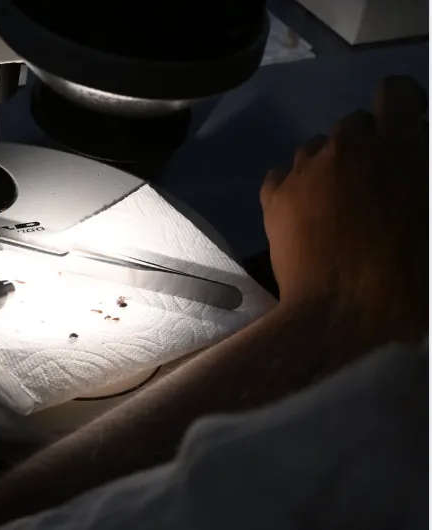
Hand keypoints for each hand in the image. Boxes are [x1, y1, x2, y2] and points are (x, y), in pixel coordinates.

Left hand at [260, 75, 427, 339]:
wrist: (338, 316)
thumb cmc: (407, 277)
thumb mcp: (428, 221)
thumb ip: (418, 177)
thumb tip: (408, 169)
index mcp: (400, 147)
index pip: (398, 91)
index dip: (402, 107)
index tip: (405, 132)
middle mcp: (348, 146)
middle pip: (355, 124)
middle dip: (366, 146)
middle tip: (375, 186)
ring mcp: (304, 168)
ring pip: (318, 148)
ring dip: (331, 168)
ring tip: (339, 208)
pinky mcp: (272, 194)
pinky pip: (286, 174)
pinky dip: (297, 188)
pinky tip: (308, 218)